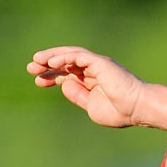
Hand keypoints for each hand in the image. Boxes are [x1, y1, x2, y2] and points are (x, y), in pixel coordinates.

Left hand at [28, 46, 146, 128]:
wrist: (136, 109)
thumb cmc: (119, 111)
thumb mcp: (91, 106)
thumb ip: (77, 95)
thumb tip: (63, 84)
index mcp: (90, 81)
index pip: (66, 74)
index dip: (51, 76)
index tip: (38, 80)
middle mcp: (92, 69)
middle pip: (65, 62)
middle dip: (47, 64)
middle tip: (30, 67)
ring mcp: (96, 64)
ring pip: (69, 55)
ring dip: (52, 57)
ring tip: (36, 61)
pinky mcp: (100, 62)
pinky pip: (78, 56)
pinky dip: (65, 57)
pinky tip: (52, 62)